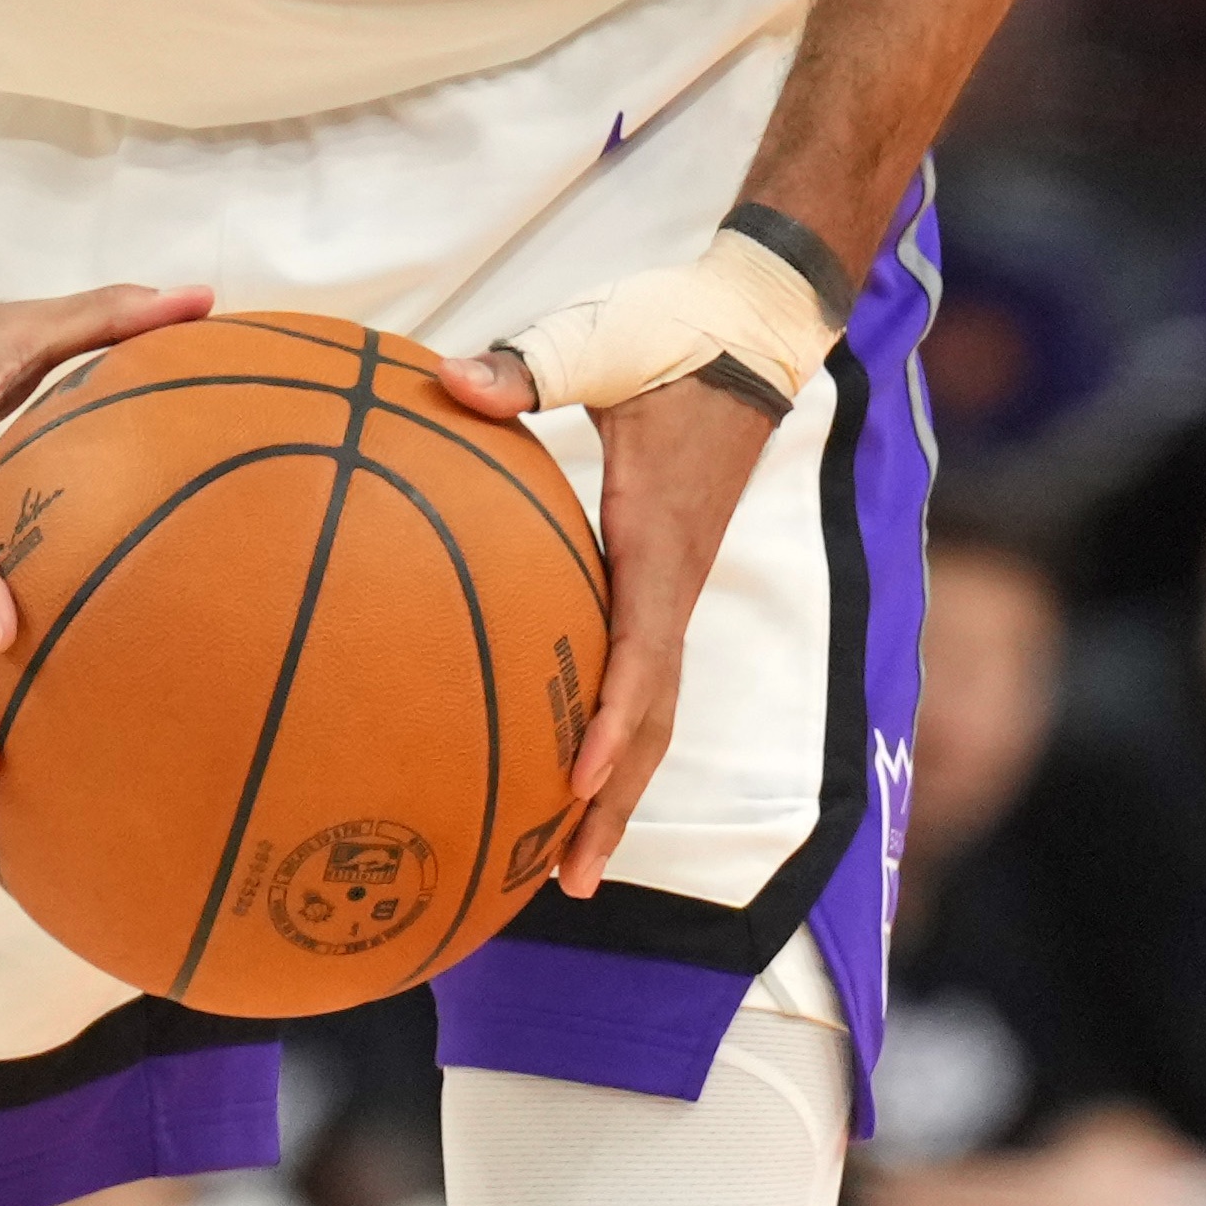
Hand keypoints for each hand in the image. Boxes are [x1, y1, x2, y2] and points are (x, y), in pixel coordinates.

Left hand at [437, 351, 770, 891]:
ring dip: (615, 790)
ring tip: (569, 867)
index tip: (571, 783)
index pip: (641, 650)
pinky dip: (610, 734)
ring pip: (653, 711)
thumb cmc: (674, 332)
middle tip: (567, 880)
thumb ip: (527, 364)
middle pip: (653, 718)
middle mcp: (671, 577)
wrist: (754, 326)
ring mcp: (671, 583)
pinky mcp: (661, 575)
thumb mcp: (600, 339)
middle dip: (612, 803)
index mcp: (657, 538)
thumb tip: (450, 381)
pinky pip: (640, 674)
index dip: (611, 722)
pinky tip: (562, 767)